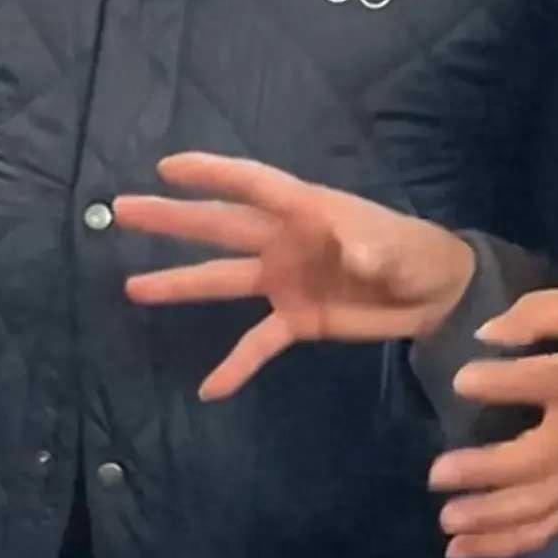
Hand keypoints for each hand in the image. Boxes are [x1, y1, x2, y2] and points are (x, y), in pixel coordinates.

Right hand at [116, 152, 475, 400]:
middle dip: (171, 219)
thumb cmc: (413, 251)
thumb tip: (352, 257)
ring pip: (221, 279)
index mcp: (305, 209)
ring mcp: (284, 281)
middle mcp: (283, 240)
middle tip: (122, 210)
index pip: (251, 184)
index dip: (211, 173)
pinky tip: (209, 389)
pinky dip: (236, 365)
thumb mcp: (396, 246)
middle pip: (218, 226)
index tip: (167, 168)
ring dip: (179, 284)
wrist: (435, 293)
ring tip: (132, 288)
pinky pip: (257, 343)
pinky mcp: (297, 320)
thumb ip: (371, 250)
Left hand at [427, 287, 557, 557]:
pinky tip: (467, 548)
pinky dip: (508, 542)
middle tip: (437, 474)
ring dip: (490, 519)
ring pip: (536, 505)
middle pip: (531, 461)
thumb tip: (489, 334)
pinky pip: (547, 525)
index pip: (535, 383)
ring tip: (447, 523)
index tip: (461, 383)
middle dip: (483, 472)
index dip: (495, 384)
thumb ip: (541, 313)